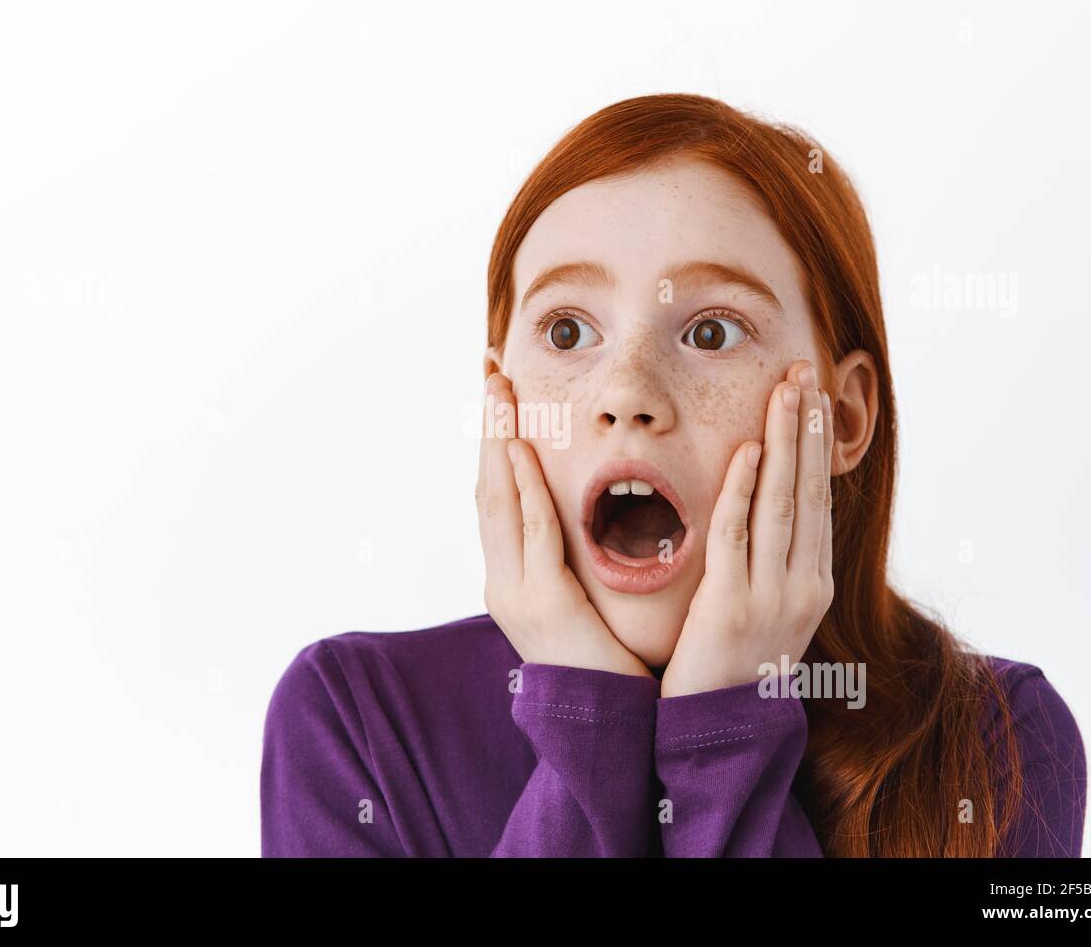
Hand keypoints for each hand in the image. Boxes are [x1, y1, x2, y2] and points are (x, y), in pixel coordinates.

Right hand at [476, 372, 651, 677]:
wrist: (603, 722)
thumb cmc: (603, 657)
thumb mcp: (584, 594)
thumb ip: (577, 552)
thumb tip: (596, 508)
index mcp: (513, 573)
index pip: (499, 493)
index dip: (497, 441)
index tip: (501, 391)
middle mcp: (501, 577)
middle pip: (487, 486)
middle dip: (489, 426)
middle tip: (489, 368)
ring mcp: (513, 591)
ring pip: (499, 501)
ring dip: (499, 441)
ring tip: (499, 390)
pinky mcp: (539, 605)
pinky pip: (531, 534)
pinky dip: (525, 488)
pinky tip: (523, 451)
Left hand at [661, 360, 834, 697]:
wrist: (721, 735)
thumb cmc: (736, 669)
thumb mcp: (768, 614)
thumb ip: (771, 566)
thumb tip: (769, 515)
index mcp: (812, 584)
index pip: (819, 500)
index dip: (816, 447)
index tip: (813, 398)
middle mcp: (802, 586)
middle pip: (808, 491)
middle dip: (807, 428)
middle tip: (805, 372)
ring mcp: (771, 597)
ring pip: (782, 504)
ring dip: (785, 443)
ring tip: (786, 392)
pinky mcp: (729, 607)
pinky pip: (738, 536)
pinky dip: (744, 489)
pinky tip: (749, 449)